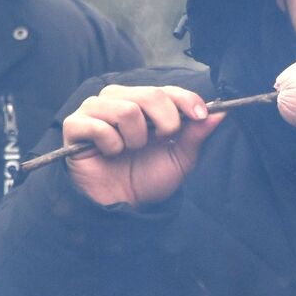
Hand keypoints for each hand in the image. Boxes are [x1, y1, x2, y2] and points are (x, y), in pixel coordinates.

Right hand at [62, 85, 225, 206]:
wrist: (122, 206)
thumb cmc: (147, 179)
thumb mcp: (180, 158)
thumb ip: (196, 134)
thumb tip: (221, 113)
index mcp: (143, 103)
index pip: (166, 89)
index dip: (186, 99)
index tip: (200, 115)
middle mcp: (118, 99)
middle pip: (149, 94)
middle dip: (164, 122)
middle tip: (159, 142)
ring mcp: (94, 110)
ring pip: (125, 109)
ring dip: (135, 138)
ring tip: (129, 150)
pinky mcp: (75, 125)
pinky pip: (99, 126)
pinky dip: (110, 145)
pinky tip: (108, 153)